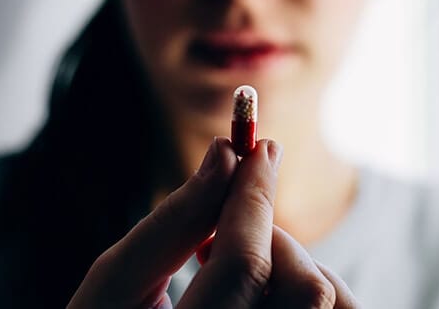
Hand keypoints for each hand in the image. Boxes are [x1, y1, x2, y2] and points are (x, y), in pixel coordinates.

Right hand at [67, 138, 358, 307]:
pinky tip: (251, 281)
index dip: (254, 195)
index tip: (260, 146)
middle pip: (304, 285)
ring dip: (287, 257)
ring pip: (323, 296)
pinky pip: (321, 306)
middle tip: (226, 216)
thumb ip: (174, 220)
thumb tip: (225, 155)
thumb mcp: (114, 282)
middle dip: (267, 232)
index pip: (244, 264)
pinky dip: (295, 278)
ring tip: (230, 255)